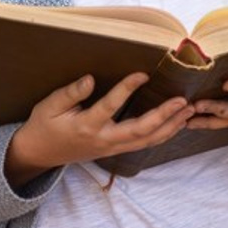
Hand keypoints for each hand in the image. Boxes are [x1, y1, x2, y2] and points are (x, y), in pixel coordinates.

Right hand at [5, 72, 193, 186]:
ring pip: (146, 141)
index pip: (110, 106)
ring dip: (169, 126)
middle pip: (139, 131)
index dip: (127, 89)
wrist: (40, 154)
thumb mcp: (49, 106)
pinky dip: (162, 134)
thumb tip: (91, 79)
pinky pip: (143, 144)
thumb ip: (70, 93)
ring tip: (188, 111)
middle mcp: (103, 140)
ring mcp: (111, 147)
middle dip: (163, 116)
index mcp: (86, 126)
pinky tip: (175, 124)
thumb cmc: (44, 125)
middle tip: (182, 101)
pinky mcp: (114, 149)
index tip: (143, 73)